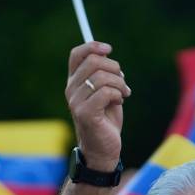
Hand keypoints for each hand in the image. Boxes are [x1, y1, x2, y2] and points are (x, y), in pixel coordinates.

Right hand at [65, 41, 129, 170]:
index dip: (93, 47)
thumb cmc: (106, 119)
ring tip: (123, 94)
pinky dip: (118, 95)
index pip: (76, 54)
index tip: (109, 49)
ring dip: (120, 84)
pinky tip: (119, 103)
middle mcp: (71, 90)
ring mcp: (76, 102)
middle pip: (93, 62)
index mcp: (74, 82)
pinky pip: (106, 92)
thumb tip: (105, 51)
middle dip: (115, 68)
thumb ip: (103, 73)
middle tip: (123, 81)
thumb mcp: (105, 91)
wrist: (104, 148)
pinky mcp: (85, 113)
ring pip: (102, 77)